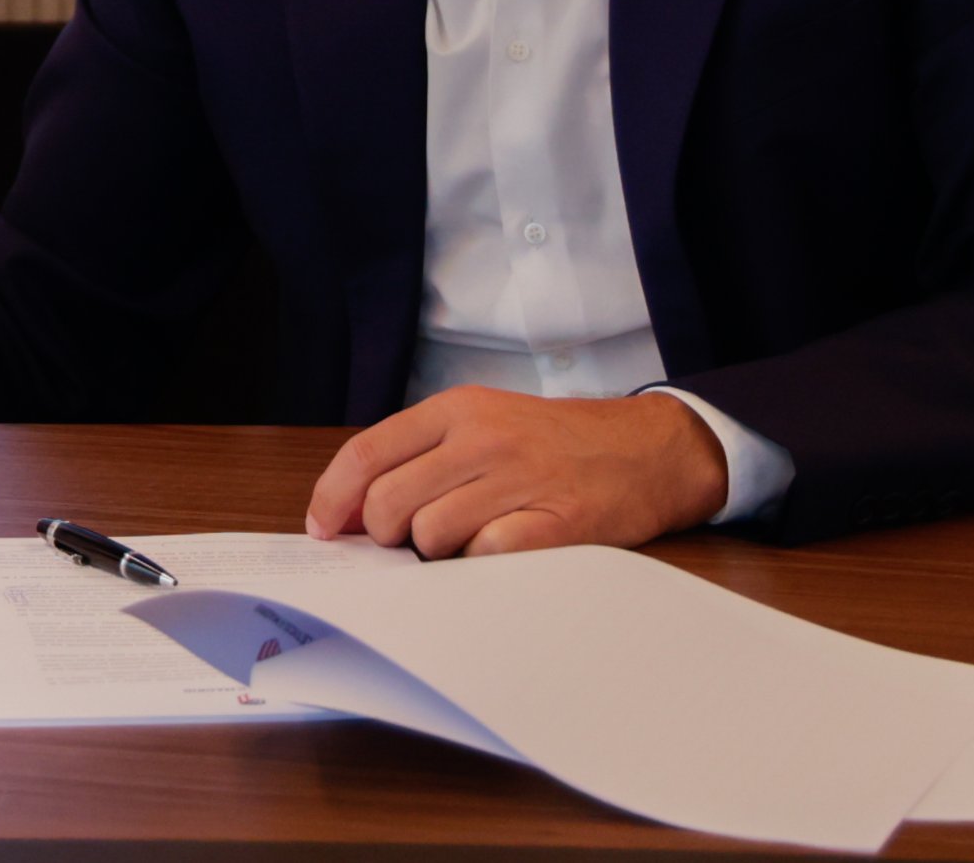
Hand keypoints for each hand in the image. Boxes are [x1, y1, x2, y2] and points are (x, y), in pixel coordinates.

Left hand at [304, 388, 729, 556]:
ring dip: (439, 552)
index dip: (332, 499)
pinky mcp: (554, 522)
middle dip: (388, 536)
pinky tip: (504, 548)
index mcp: (457, 409)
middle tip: (416, 538)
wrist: (648, 450)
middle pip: (388, 504)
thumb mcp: (486, 421)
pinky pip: (484, 556)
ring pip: (430, 537)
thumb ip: (423, 455)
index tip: (324, 531)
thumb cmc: (557, 444)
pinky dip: (482, 563)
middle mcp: (483, 438)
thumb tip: (352, 511)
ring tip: (473, 536)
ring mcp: (519, 479)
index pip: (366, 454)